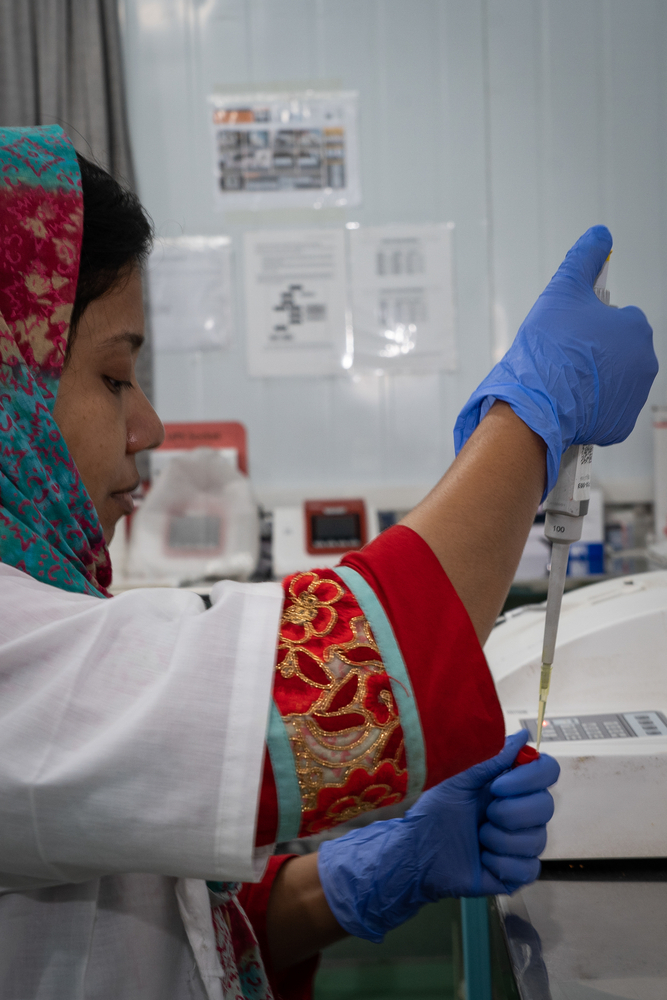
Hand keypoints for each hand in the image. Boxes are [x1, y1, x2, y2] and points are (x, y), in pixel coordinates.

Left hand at [317, 731, 559, 941]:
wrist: (418, 851)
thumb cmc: (435, 810)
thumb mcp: (460, 779)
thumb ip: (492, 758)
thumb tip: (524, 735)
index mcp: (511, 784)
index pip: (547, 772)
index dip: (530, 778)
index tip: (497, 786)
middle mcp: (522, 812)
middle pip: (546, 806)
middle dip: (510, 812)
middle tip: (484, 815)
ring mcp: (521, 843)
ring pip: (537, 840)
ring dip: (499, 839)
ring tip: (477, 838)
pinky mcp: (516, 872)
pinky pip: (528, 868)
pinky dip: (501, 863)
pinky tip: (483, 859)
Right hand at [454, 226, 657, 494]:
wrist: (537, 404)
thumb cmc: (550, 350)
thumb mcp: (562, 291)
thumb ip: (583, 259)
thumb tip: (599, 235)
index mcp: (635, 328)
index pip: (616, 318)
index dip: (589, 323)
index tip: (570, 333)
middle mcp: (644, 361)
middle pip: (616, 351)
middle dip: (595, 353)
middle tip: (564, 357)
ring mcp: (634, 396)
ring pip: (612, 380)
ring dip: (593, 379)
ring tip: (564, 381)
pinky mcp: (620, 424)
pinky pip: (605, 410)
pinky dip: (590, 406)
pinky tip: (570, 401)